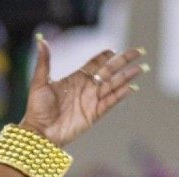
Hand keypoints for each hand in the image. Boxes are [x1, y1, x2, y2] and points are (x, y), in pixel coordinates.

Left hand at [18, 38, 145, 147]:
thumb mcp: (39, 82)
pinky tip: (131, 87)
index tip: (114, 50)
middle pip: (109, 72)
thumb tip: (41, 41)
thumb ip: (44, 62)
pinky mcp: (94, 114)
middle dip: (123, 62)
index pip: (94, 64)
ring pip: (113, 85)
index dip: (105, 56)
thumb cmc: (37, 109)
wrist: (40, 133)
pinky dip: (121, 95)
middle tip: (138, 52)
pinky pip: (110, 102)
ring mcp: (91, 101)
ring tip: (141, 68)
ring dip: (127, 77)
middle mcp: (86, 88)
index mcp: (75, 79)